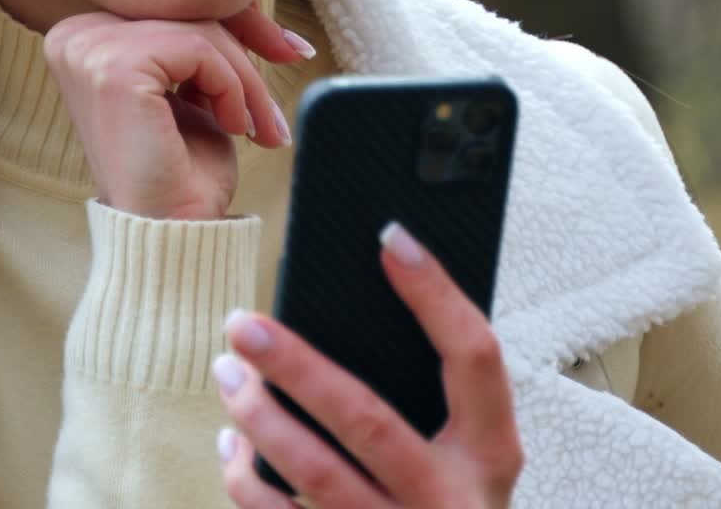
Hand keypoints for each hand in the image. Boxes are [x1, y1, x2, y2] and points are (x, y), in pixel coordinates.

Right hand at [43, 4, 299, 219]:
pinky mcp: (113, 67)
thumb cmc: (185, 167)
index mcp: (85, 35)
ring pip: (202, 30)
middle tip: (275, 108)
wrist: (171, 233)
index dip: (240, 28)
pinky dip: (232, 86)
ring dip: (245, 80)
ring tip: (254, 126)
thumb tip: (266, 11)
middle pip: (190, 11)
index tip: (292, 50)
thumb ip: (209, 39)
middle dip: (248, 54)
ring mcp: (89, 48)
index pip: (177, 6)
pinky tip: (233, 126)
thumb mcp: (201, 87)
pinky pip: (200, 49)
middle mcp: (75, 35)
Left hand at [215, 224, 522, 507]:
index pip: (474, 354)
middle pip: (368, 421)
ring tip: (228, 370)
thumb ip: (448, 387)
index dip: (435, 293)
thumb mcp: (479, 449)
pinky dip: (250, 483)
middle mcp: (452, 501)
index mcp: (493, 451)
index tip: (390, 238)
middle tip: (245, 323)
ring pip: (318, 475)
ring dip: (261, 419)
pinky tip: (232, 444)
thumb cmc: (460, 497)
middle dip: (298, 367)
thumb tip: (382, 278)